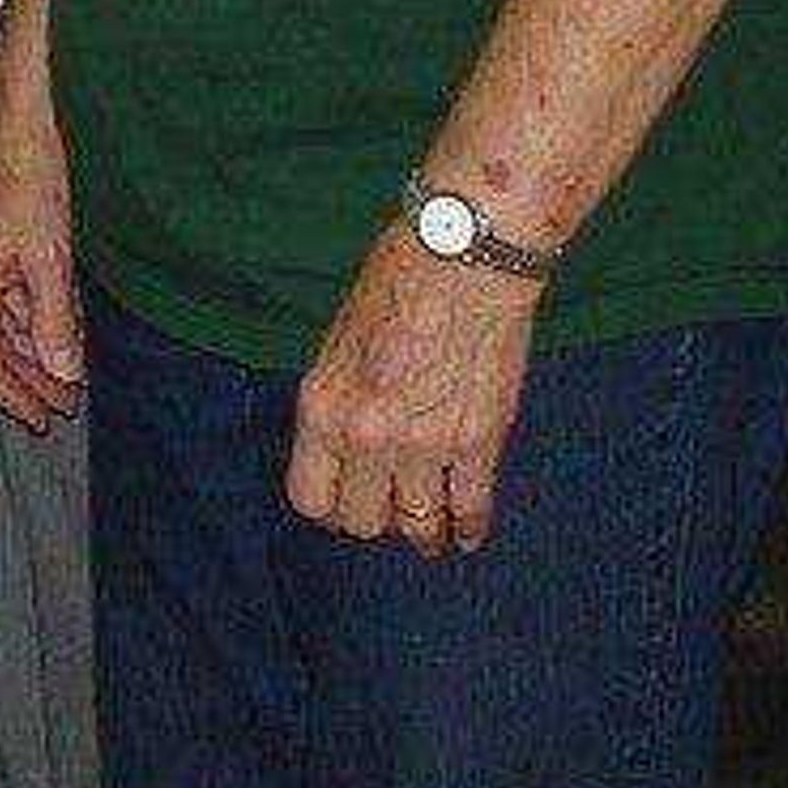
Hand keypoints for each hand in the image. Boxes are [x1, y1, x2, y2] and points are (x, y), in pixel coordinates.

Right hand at [0, 135, 85, 429]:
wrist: (18, 125)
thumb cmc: (29, 182)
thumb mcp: (51, 259)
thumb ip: (54, 322)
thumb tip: (63, 374)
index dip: (16, 399)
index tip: (46, 420)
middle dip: (31, 377)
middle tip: (69, 400)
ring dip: (35, 347)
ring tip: (72, 367)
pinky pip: (2, 298)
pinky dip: (31, 316)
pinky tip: (61, 325)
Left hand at [285, 220, 541, 555]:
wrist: (463, 255)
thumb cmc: (398, 279)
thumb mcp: (341, 340)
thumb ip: (341, 398)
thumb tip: (347, 442)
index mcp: (324, 406)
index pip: (310, 498)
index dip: (330, 505)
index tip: (345, 500)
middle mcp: (367, 435)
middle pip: (362, 521)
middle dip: (375, 518)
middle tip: (389, 507)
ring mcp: (423, 444)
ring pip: (416, 526)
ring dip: (423, 531)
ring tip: (430, 533)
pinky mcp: (476, 442)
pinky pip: (468, 509)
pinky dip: (467, 528)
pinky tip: (466, 532)